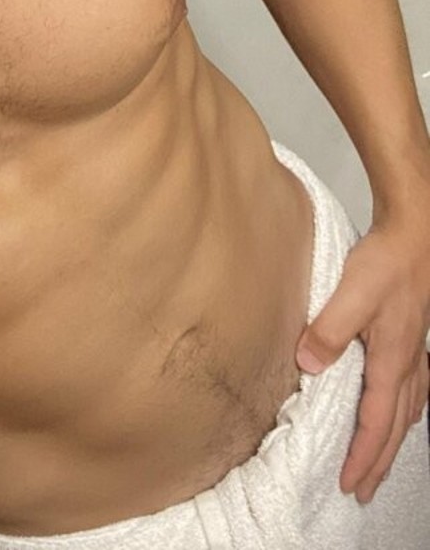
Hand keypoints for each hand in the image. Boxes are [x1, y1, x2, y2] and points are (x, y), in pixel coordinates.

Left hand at [295, 220, 429, 503]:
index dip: (363, 456)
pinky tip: (400, 411)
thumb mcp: (351, 294)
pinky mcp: (413, 339)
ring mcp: (416, 353)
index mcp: (394, 362)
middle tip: (363, 490)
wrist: (413, 234)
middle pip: (396, 427)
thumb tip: (308, 366)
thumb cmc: (386, 262)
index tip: (349, 483)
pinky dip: (404, 413)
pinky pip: (414, 391)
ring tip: (378, 462)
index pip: (377, 423)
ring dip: (392, 441)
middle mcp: (409, 365)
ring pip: (408, 412)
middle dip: (378, 461)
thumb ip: (329, 332)